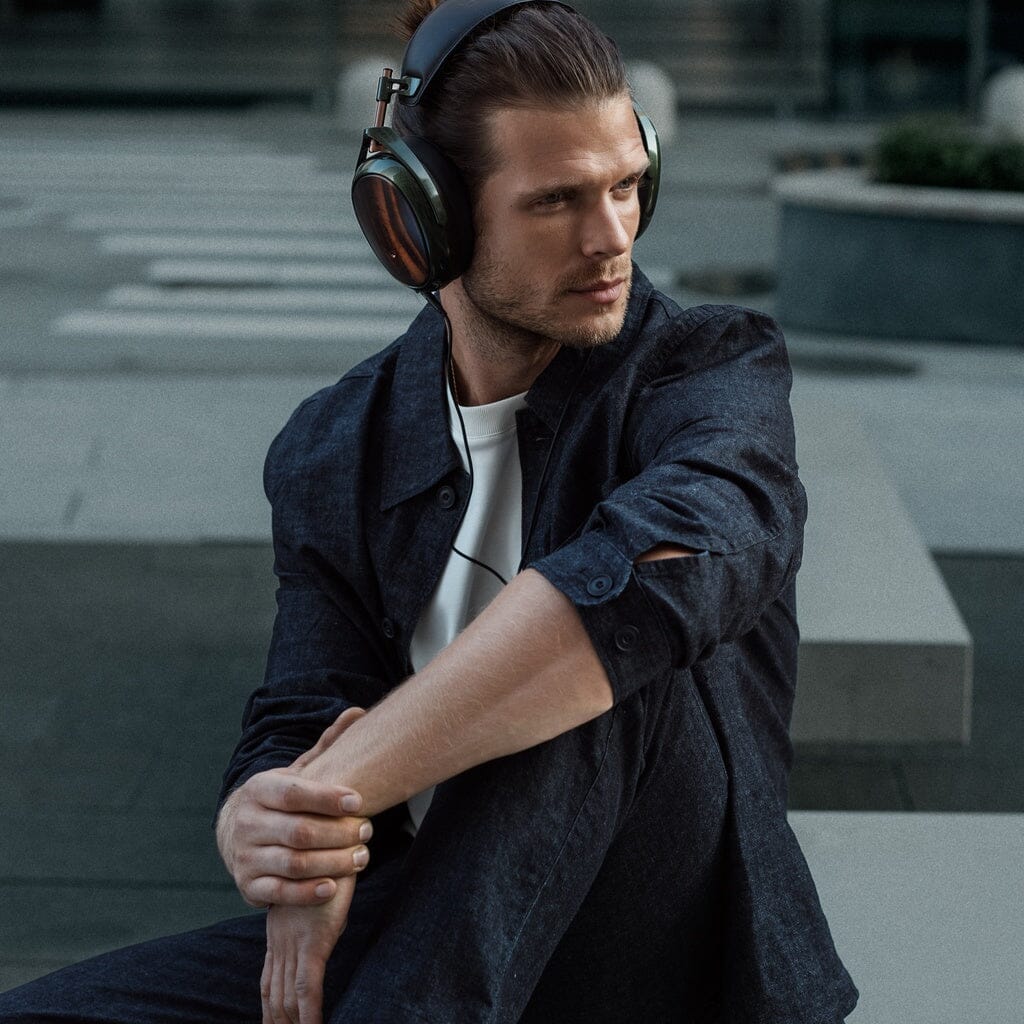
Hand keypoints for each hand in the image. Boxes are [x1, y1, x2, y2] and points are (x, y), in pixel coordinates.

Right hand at [217, 710, 371, 906]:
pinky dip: (309, 891)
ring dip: (332, 862)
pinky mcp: (249, 885)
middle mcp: (248, 822)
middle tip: (368, 831)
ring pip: (294, 863)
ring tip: (361, 857)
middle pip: (299, 831)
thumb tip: (358, 712)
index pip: (295, 793)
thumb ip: (327, 746)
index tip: (360, 802)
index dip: (328, 798)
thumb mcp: (298, 772)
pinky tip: (334, 886)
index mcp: (259, 789)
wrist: (237, 835)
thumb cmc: (281, 800)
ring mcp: (245, 856)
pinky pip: (282, 892)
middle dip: (339, 833)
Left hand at [262, 875, 355, 1023]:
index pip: (269, 982)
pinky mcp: (315, 941)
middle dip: (275, 1022)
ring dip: (290, 1023)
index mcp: (279, 934)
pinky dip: (309, 1013)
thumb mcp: (316, 896)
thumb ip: (313, 917)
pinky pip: (307, 986)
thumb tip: (322, 932)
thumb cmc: (328, 864)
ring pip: (286, 997)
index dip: (269, 1011)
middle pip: (273, 995)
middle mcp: (282, 942)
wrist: (333, 842)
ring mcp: (296, 943)